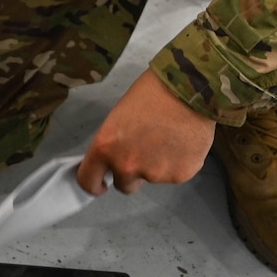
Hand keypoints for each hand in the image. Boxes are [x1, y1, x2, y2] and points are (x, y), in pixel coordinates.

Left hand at [77, 71, 216, 193]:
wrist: (188, 90)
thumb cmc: (151, 94)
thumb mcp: (118, 117)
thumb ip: (113, 144)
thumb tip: (114, 158)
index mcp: (105, 148)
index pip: (88, 180)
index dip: (94, 185)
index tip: (100, 185)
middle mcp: (126, 166)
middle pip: (124, 186)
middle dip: (130, 174)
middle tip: (143, 153)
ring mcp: (154, 174)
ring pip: (151, 178)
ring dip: (156, 166)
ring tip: (167, 139)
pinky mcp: (180, 175)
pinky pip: (174, 174)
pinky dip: (177, 164)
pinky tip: (182, 142)